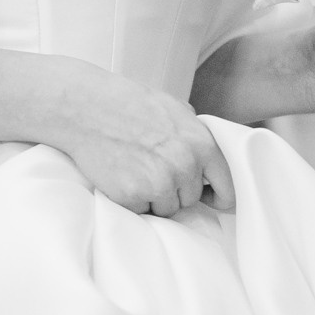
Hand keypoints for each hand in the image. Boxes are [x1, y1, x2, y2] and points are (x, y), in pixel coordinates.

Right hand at [41, 64, 235, 217]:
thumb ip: (196, 136)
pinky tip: (121, 175)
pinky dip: (131, 200)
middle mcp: (185, 166)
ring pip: (166, 209)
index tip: (210, 199)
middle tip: (151, 167)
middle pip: (191, 199)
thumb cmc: (128, 103)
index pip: (227, 187)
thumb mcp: (175, 109)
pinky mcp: (133, 196)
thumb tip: (207, 161)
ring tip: (135, 169)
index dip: (217, 195)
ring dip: (153, 197)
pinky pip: (141, 211)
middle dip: (175, 190)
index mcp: (202, 144)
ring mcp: (159, 183)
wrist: (86, 107)